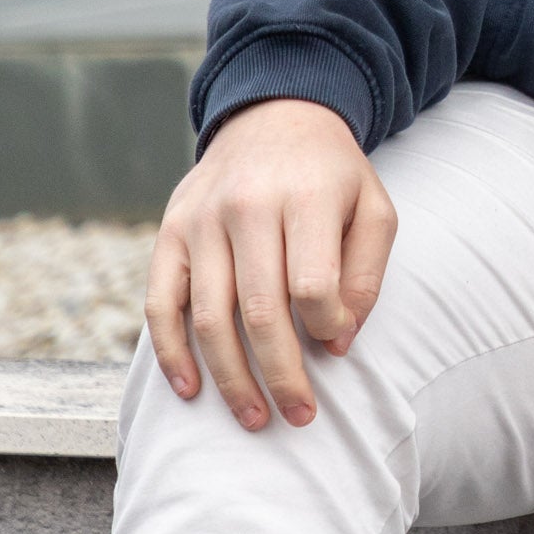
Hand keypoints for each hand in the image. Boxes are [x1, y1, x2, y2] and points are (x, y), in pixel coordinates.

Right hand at [145, 97, 397, 432]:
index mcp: (305, 197)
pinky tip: (191, 389)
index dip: (326, 327)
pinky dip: (171, 353)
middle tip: (300, 417)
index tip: (337, 346)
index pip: (311, 284)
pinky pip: (160, 304)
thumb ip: (365, 274)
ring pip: (208, 316)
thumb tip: (339, 341)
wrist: (276, 116)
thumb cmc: (332, 176)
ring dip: (230, 378)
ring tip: (254, 417)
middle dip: (281, 375)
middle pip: (258, 311)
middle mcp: (247, 206)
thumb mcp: (372, 208)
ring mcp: (202, 220)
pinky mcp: (171, 232)